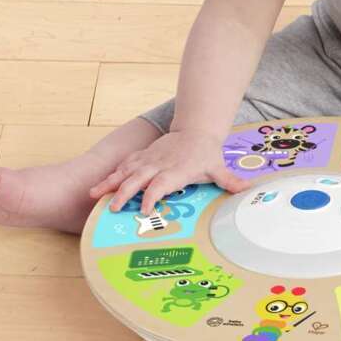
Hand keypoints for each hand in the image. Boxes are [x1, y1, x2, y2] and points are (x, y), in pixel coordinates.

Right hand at [88, 130, 252, 214]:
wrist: (195, 130)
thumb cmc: (205, 153)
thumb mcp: (218, 167)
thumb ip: (230, 181)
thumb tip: (248, 189)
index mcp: (176, 171)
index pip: (161, 184)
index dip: (152, 196)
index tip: (145, 210)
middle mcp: (159, 165)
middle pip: (138, 178)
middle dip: (123, 192)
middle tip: (111, 208)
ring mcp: (148, 160)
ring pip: (125, 170)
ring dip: (109, 182)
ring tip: (92, 194)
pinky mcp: (142, 156)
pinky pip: (124, 165)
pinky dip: (111, 174)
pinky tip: (98, 185)